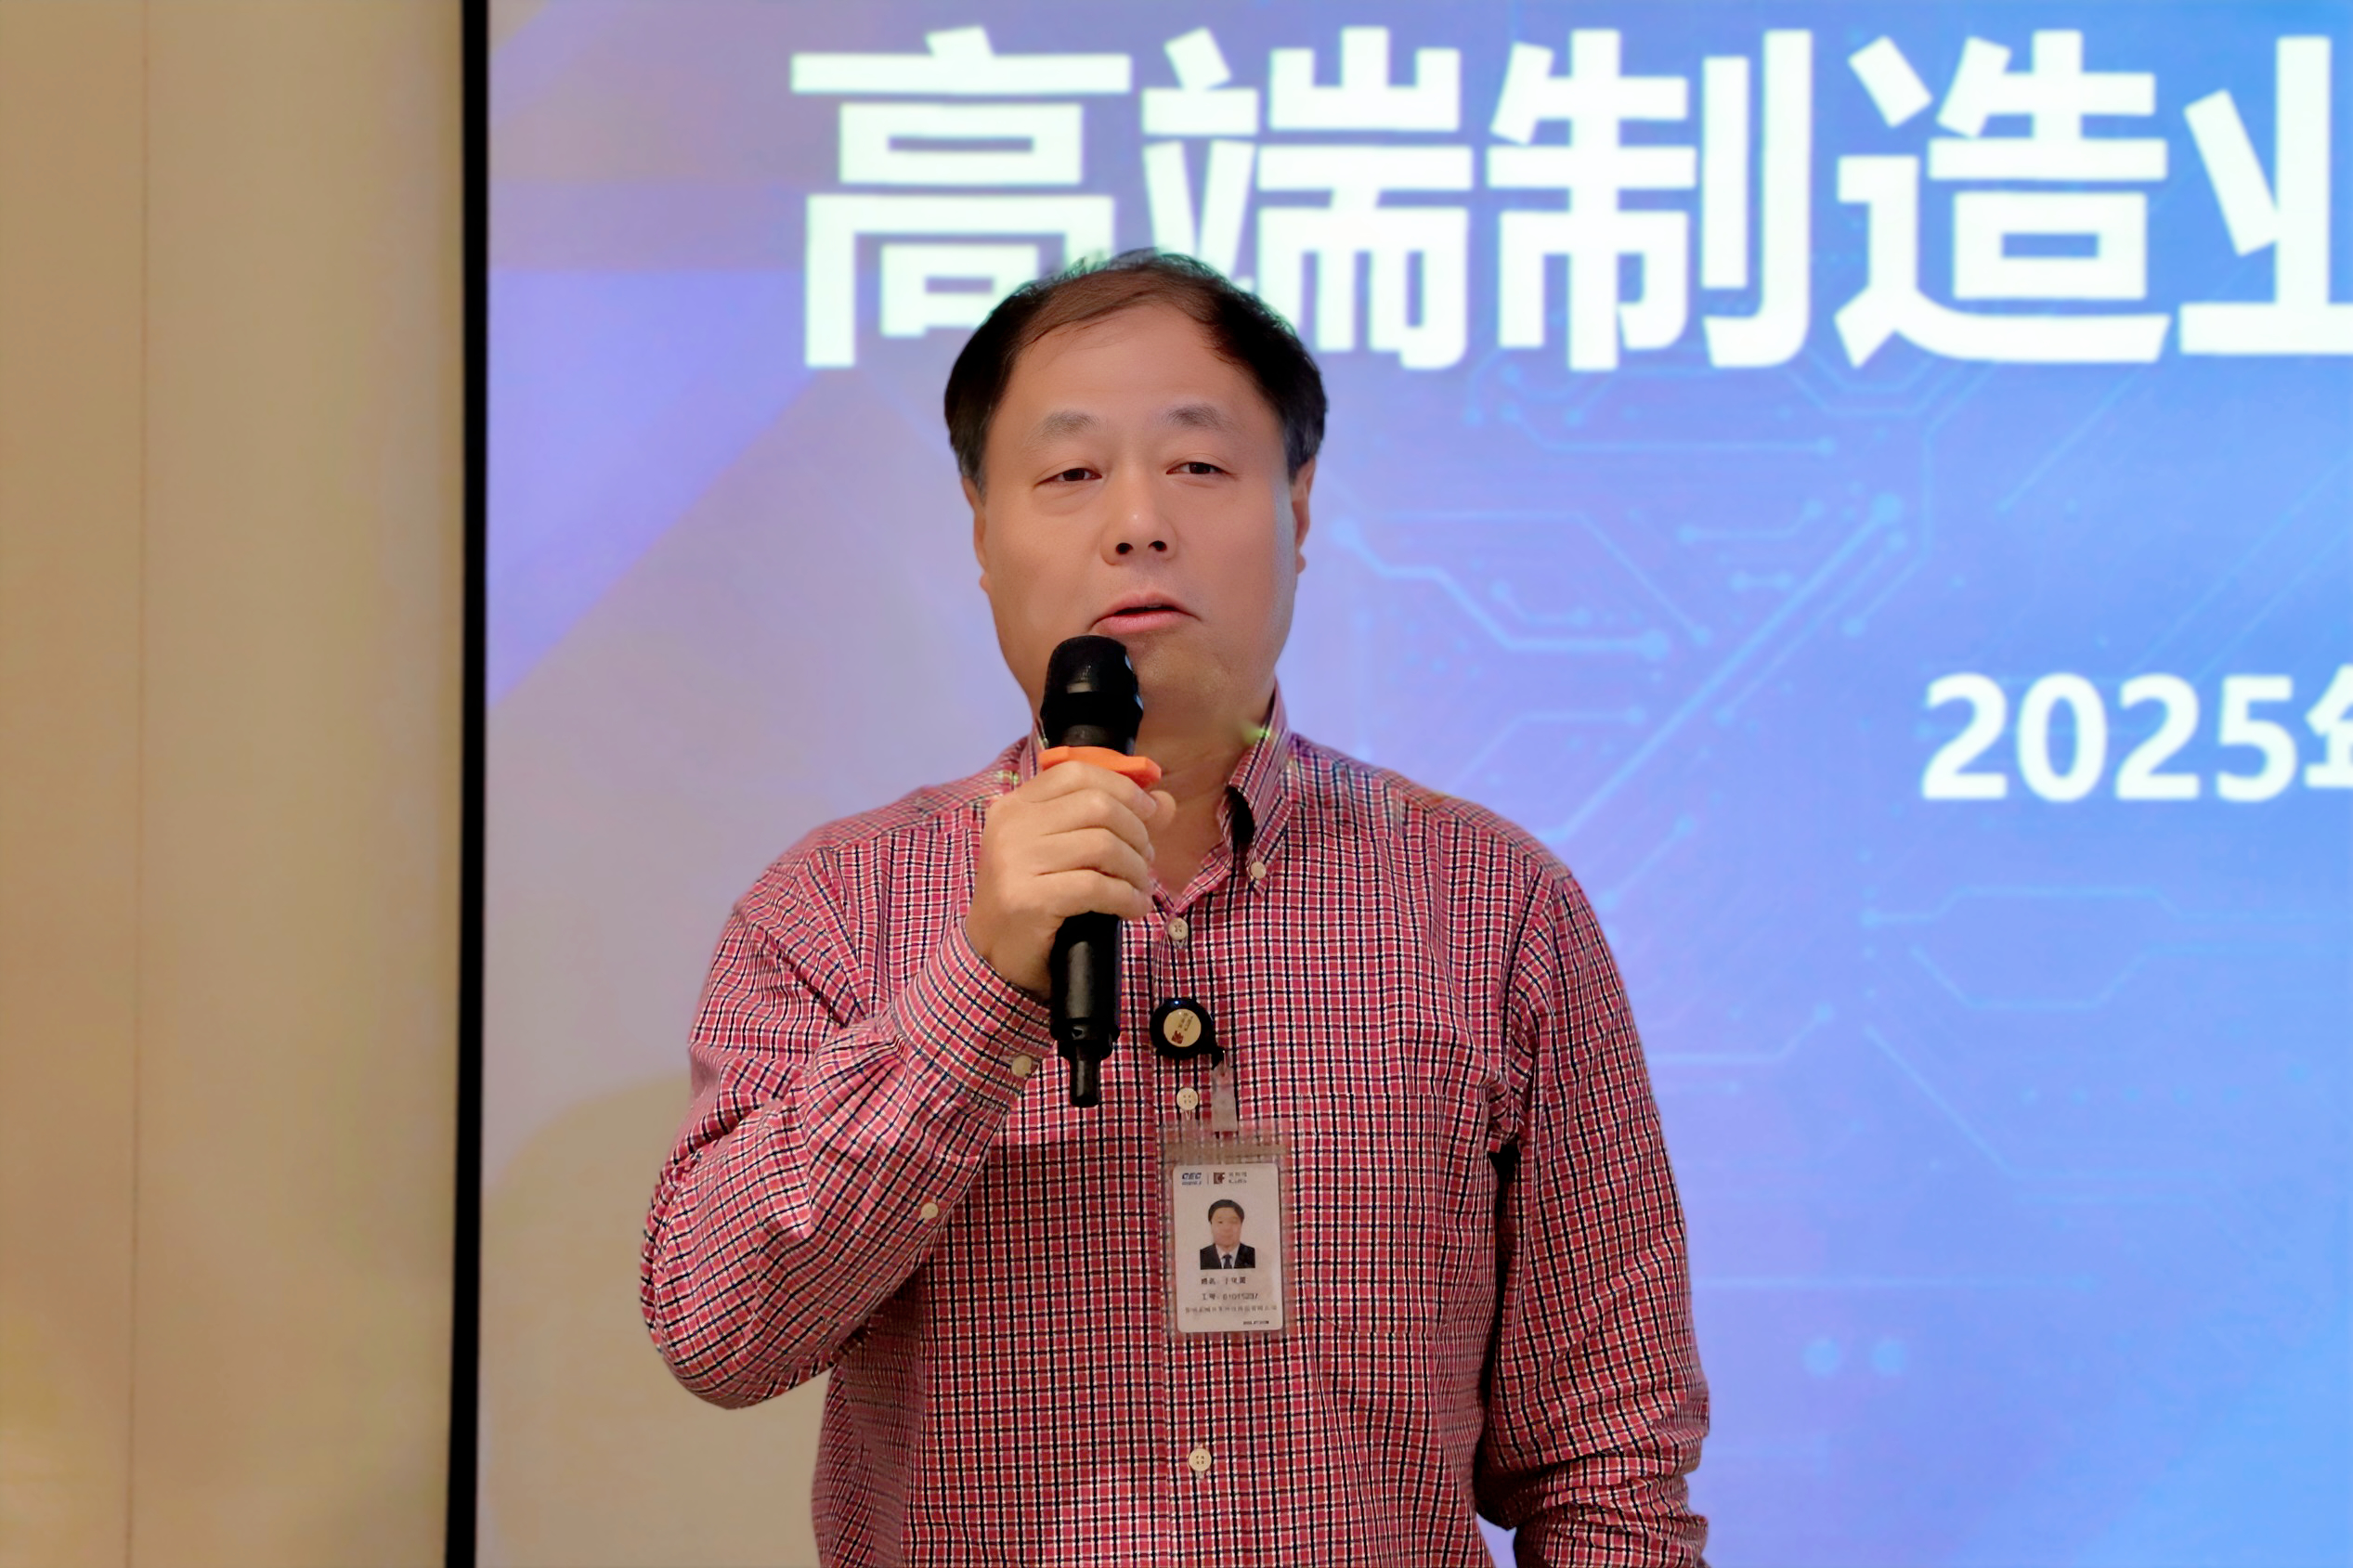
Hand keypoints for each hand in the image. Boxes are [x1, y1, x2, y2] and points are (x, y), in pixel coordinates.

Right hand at [966, 763, 1176, 996]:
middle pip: (1097, 806)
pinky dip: (1127, 897)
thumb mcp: (1063, 850)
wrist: (991, 955)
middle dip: (1137, 832)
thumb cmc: (1032, 896)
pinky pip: (1097, 887)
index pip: (1077, 773)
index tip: (1150, 812)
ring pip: (1102, 845)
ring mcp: (1016, 862)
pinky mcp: (1030, 899)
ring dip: (1135, 869)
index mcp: (1016, 805)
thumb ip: (1108, 820)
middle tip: (1145, 859)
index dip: (1124, 788)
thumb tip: (1165, 801)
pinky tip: (1134, 907)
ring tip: (1140, 886)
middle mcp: (1011, 827)